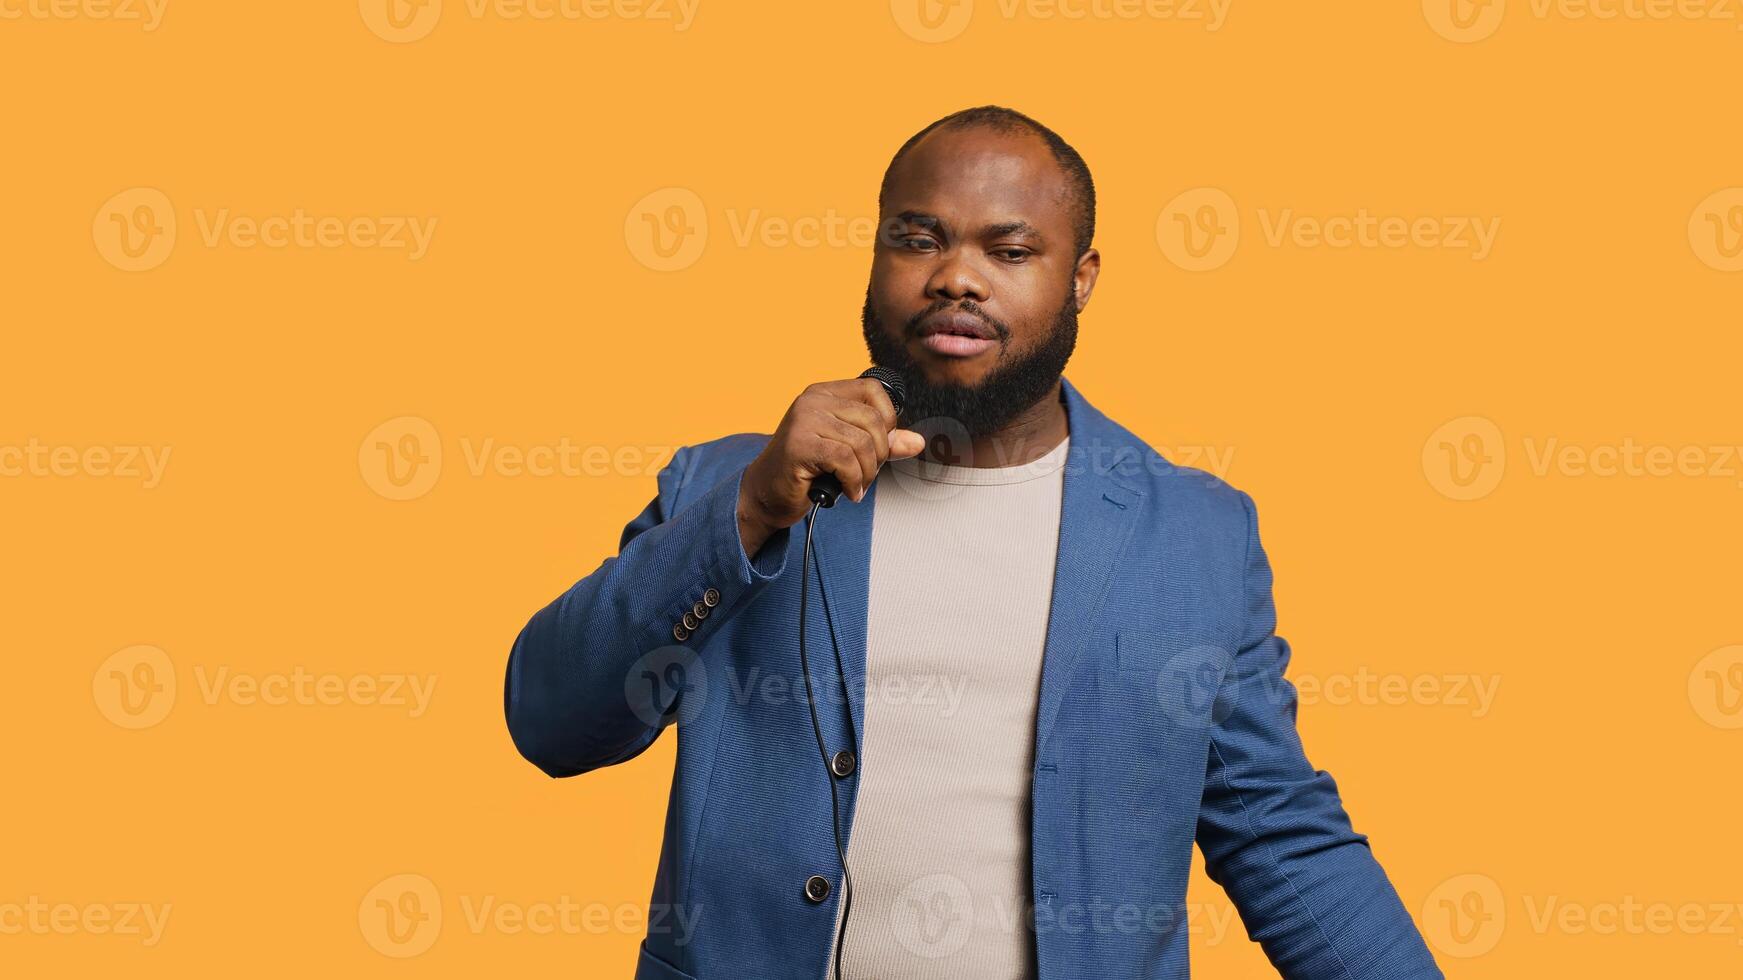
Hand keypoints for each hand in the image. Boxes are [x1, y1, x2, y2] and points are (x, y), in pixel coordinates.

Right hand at [736, 377, 925, 557]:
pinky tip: (846, 490)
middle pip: (873, 420)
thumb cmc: (806, 471)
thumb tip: (917, 442)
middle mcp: (812, 400)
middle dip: (879, 455)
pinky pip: (845, 460)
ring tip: (854, 485)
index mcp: (825, 392)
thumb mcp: (850, 452)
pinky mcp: (798, 444)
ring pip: (862, 443)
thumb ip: (882, 444)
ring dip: (866, 473)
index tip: (878, 446)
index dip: (888, 420)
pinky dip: (853, 481)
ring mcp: (803, 420)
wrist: (767, 494)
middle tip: (865, 474)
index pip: (874, 390)